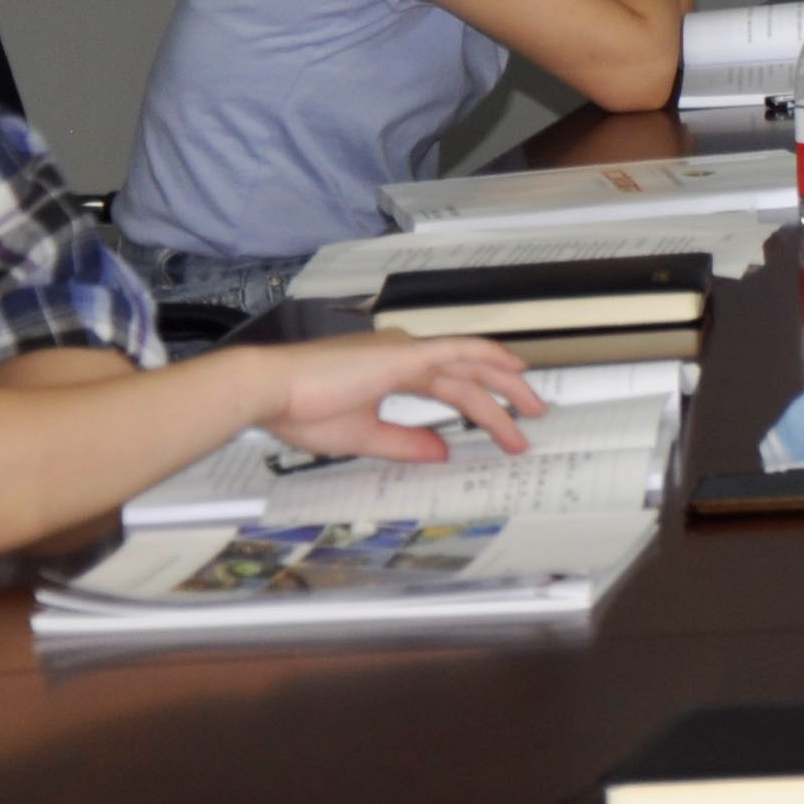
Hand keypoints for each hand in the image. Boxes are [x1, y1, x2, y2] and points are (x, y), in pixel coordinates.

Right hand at [249, 333, 545, 463]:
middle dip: (505, 398)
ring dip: (505, 387)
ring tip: (533, 408)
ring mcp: (405, 352)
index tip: (505, 430)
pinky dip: (487, 356)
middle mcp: (404, 355)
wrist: (268, 391)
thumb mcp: (362, 437)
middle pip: (469, 376)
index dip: (481, 408)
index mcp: (392, 371)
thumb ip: (405, 443)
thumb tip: (441, 452)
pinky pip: (456, 350)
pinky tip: (512, 368)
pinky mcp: (402, 355)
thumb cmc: (301, 411)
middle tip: (535, 418)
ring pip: (470, 366)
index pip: (450, 388)